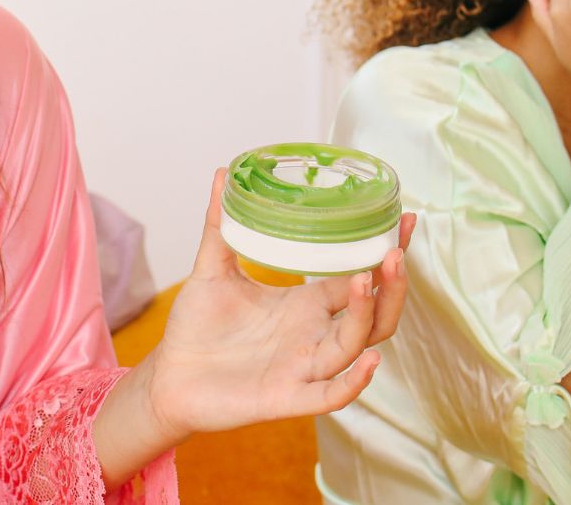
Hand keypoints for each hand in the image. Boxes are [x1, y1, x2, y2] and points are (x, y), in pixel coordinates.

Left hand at [141, 169, 415, 441]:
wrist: (169, 376)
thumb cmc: (197, 327)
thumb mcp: (212, 268)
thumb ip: (220, 224)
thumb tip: (223, 174)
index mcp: (306, 304)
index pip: (359, 276)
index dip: (383, 253)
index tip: (402, 221)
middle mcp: (314, 335)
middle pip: (374, 315)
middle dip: (391, 285)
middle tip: (395, 250)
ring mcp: (305, 367)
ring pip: (356, 346)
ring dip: (370, 316)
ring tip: (368, 281)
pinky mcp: (288, 398)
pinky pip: (331, 395)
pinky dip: (354, 382)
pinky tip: (369, 360)